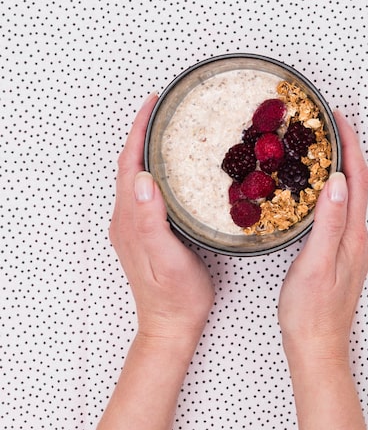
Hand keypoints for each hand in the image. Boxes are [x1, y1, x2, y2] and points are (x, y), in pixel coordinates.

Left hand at [109, 93, 214, 344]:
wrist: (172, 325)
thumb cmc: (177, 296)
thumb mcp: (168, 258)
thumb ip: (151, 221)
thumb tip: (143, 179)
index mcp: (130, 220)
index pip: (130, 164)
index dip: (138, 131)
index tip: (153, 104)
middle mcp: (128, 220)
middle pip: (131, 166)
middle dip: (143, 134)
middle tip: (165, 110)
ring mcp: (136, 227)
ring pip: (139, 178)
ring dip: (149, 151)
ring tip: (169, 132)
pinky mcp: (148, 234)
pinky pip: (148, 193)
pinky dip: (157, 171)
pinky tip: (174, 171)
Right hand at [278, 110, 367, 364]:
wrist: (318, 348)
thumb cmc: (311, 313)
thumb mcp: (315, 265)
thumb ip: (328, 223)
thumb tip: (339, 182)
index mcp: (354, 236)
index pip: (358, 180)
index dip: (351, 146)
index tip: (338, 118)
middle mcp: (358, 239)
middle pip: (359, 184)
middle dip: (348, 150)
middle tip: (329, 124)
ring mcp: (351, 248)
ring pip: (351, 197)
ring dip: (342, 168)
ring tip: (323, 146)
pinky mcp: (341, 256)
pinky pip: (341, 212)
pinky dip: (333, 190)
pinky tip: (318, 189)